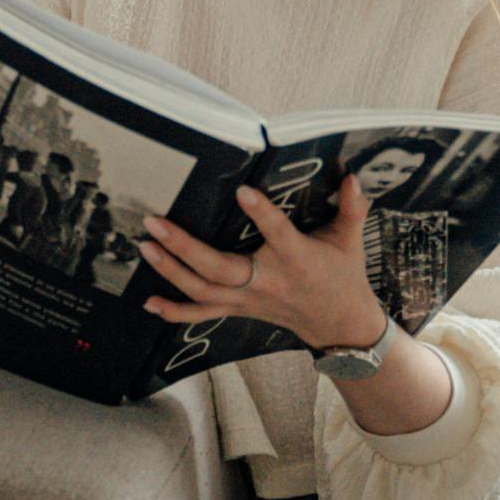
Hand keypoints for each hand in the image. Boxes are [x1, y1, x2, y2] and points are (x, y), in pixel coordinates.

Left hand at [142, 179, 387, 353]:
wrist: (338, 323)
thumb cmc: (343, 274)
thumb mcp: (350, 239)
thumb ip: (352, 207)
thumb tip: (354, 176)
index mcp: (296, 258)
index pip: (277, 234)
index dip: (261, 213)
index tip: (241, 190)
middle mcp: (267, 281)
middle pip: (220, 269)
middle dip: (184, 247)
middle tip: (154, 224)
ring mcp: (248, 299)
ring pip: (204, 291)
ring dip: (171, 271)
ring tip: (145, 247)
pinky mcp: (239, 309)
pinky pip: (202, 314)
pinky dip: (175, 312)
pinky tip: (149, 302)